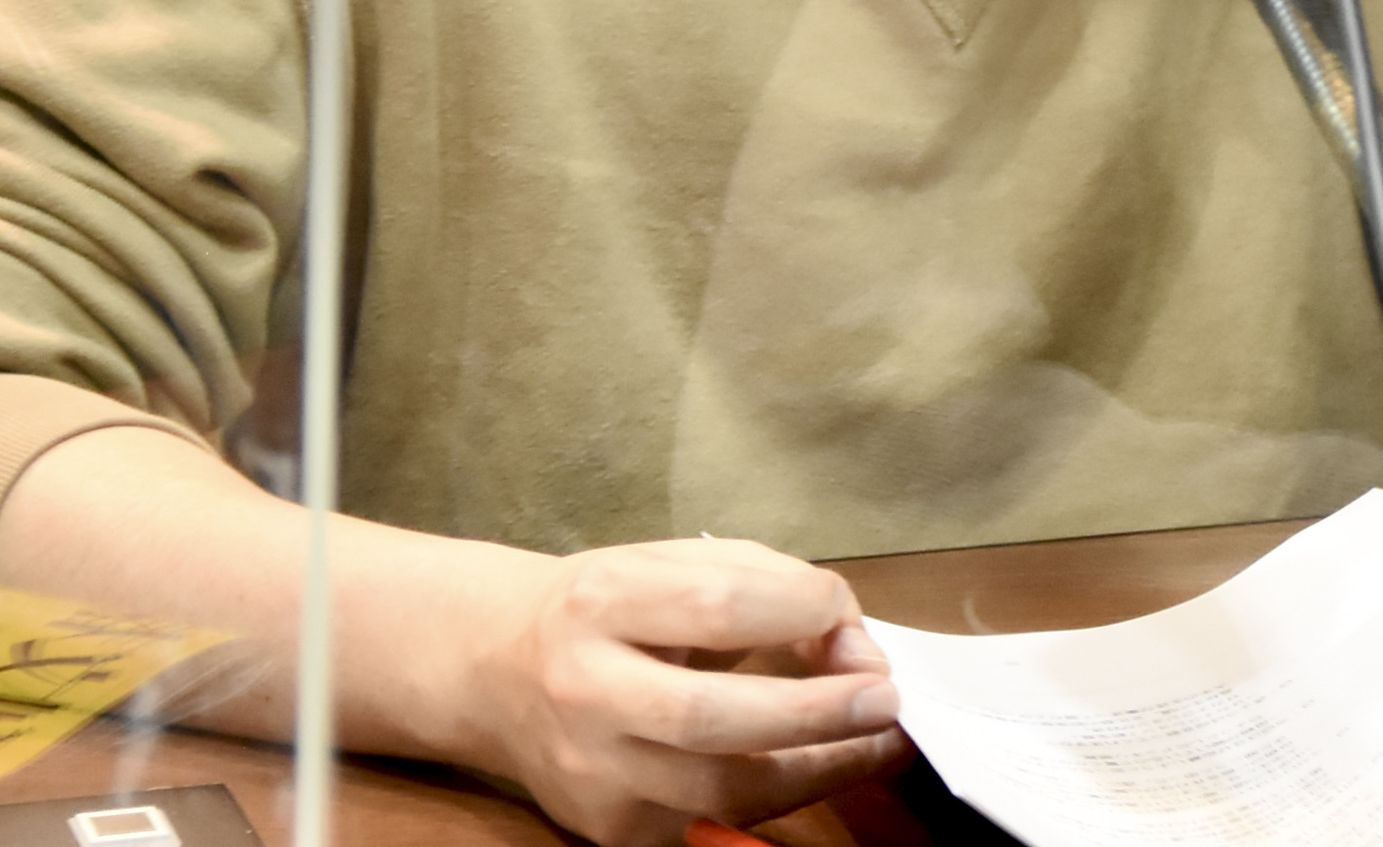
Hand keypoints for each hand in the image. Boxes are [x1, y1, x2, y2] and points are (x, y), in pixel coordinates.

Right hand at [456, 536, 908, 846]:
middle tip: (887, 699)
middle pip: (713, 715)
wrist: (495, 669)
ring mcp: (593, 771)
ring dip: (821, 768)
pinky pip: (712, 821)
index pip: (720, 604)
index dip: (805, 611)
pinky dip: (779, 796)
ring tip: (880, 741)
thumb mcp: (670, 561)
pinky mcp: (607, 828)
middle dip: (817, 711)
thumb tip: (849, 638)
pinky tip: (823, 766)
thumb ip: (764, 583)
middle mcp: (585, 690)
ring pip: (721, 790)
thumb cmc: (609, 606)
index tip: (850, 620)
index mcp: (602, 600)